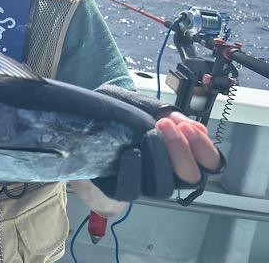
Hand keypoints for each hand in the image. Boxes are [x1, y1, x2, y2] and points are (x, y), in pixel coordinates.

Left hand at [91, 86, 224, 201]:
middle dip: (182, 150)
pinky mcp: (122, 190)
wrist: (88, 128)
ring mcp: (146, 185)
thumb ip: (169, 114)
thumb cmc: (123, 116)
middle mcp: (169, 175)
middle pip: (191, 177)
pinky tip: (131, 152)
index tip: (190, 128)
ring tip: (150, 133)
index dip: (205, 149)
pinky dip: (133, 171)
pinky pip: (132, 189)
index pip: (210, 163)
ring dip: (160, 159)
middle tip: (167, 125)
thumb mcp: (145, 106)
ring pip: (164, 187)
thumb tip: (197, 128)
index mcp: (183, 156)